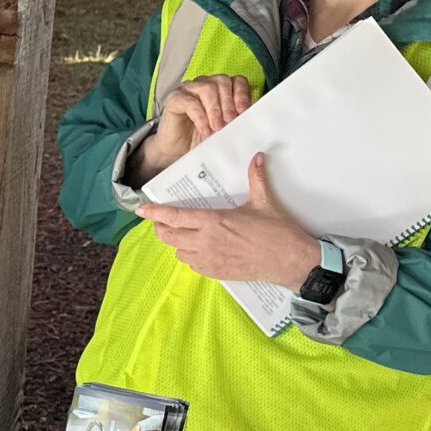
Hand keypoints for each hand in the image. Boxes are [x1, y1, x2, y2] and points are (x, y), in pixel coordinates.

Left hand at [132, 153, 319, 287]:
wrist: (289, 262)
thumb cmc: (277, 233)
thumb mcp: (264, 202)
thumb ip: (256, 178)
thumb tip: (257, 158)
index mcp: (214, 221)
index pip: (175, 216)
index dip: (155, 213)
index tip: (141, 209)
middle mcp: (206, 241)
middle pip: (169, 236)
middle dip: (161, 228)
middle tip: (163, 221)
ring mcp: (210, 260)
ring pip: (178, 252)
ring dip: (176, 243)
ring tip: (182, 234)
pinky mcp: (216, 273)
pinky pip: (192, 265)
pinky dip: (189, 256)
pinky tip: (198, 249)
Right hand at [133, 73, 251, 181]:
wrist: (176, 150)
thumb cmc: (200, 137)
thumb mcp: (223, 128)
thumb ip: (236, 120)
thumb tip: (251, 118)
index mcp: (219, 88)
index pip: (236, 80)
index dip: (242, 94)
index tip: (243, 111)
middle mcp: (204, 84)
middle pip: (222, 81)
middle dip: (229, 103)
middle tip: (230, 122)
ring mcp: (188, 89)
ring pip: (207, 88)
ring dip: (215, 110)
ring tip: (217, 128)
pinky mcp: (175, 98)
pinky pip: (190, 101)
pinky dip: (200, 116)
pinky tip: (204, 129)